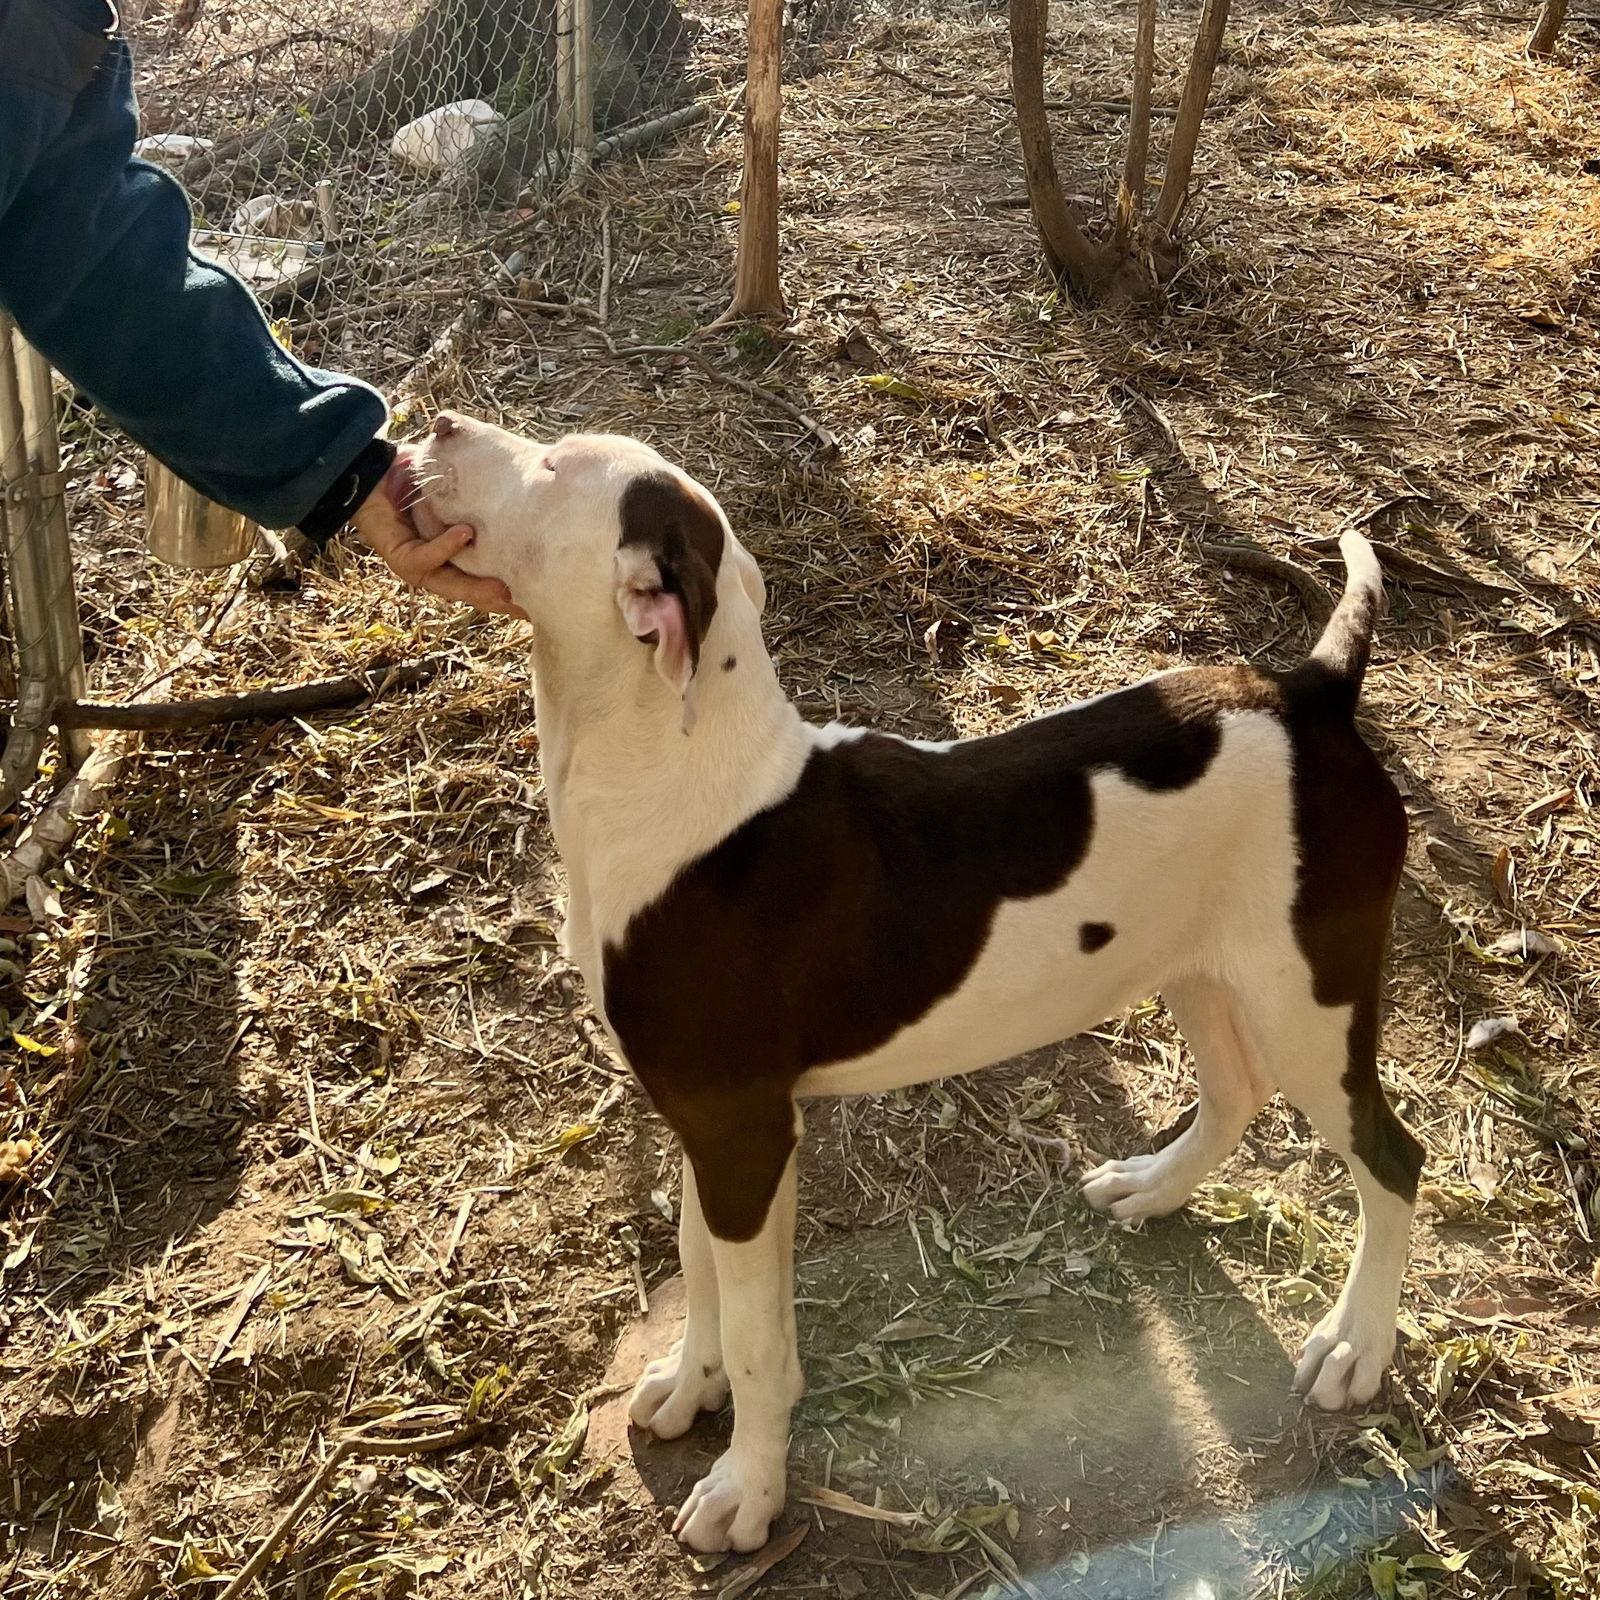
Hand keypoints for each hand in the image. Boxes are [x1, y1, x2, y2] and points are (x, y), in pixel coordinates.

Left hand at [350, 487, 523, 616]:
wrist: (375, 471)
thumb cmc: (421, 477)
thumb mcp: (461, 488)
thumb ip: (487, 495)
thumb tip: (535, 485)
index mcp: (461, 557)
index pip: (492, 579)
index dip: (516, 590)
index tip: (547, 596)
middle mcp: (443, 568)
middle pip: (477, 594)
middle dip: (503, 603)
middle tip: (531, 609)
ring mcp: (422, 567)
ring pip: (452, 585)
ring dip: (477, 589)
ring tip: (504, 589)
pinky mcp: (401, 557)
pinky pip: (426, 557)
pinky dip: (446, 546)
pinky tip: (465, 534)